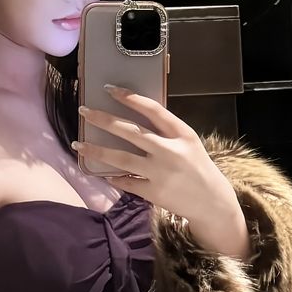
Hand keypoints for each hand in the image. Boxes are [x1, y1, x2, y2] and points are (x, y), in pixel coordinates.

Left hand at [77, 86, 250, 259]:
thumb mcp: (188, 142)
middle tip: (84, 111)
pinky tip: (104, 173)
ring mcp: (161, 172)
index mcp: (182, 133)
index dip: (129, 97)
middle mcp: (170, 150)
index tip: (109, 89)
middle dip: (103, 119)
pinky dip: (114, 177)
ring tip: (78, 144)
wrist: (212, 202)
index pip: (152, 109)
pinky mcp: (154, 192)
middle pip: (130, 131)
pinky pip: (127, 182)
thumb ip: (166, 131)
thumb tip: (133, 119)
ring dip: (97, 150)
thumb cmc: (198, 167)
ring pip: (121, 158)